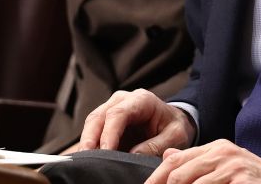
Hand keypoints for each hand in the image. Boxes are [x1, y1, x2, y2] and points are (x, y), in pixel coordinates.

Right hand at [77, 89, 195, 155]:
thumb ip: (155, 145)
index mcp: (141, 100)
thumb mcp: (174, 136)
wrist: (174, 122)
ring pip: (92, 123)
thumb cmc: (175, 127)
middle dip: (90, 138)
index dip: (109, 133)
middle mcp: (122, 100)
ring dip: (87, 142)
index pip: (118, 114)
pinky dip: (90, 145)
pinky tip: (90, 159)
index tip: (106, 152)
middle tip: (86, 159)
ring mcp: (112, 109)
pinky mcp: (107, 121)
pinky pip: (94, 132)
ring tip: (86, 161)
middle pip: (98, 116)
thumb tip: (132, 155)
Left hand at [146, 140, 260, 183]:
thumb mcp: (228, 166)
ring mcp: (232, 166)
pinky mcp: (241, 179)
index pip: (174, 159)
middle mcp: (222, 152)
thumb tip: (168, 156)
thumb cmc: (259, 182)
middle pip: (176, 172)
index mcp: (216, 148)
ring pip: (188, 182)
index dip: (155, 178)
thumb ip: (200, 162)